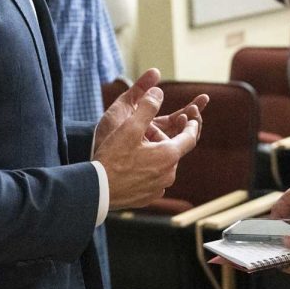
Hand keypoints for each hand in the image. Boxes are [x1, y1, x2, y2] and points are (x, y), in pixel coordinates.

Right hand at [94, 69, 203, 209]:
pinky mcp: (148, 197)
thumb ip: (147, 107)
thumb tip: (158, 91)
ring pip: (162, 164)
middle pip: (171, 150)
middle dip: (161, 138)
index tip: (193, 118)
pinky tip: (130, 166)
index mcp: (169, 155)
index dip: (192, 125)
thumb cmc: (113, 158)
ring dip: (153, 154)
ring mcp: (159, 188)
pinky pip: (153, 178)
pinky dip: (146, 169)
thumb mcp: (130, 127)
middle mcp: (169, 174)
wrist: (96, 190)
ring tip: (133, 149)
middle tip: (142, 131)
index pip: (190, 137)